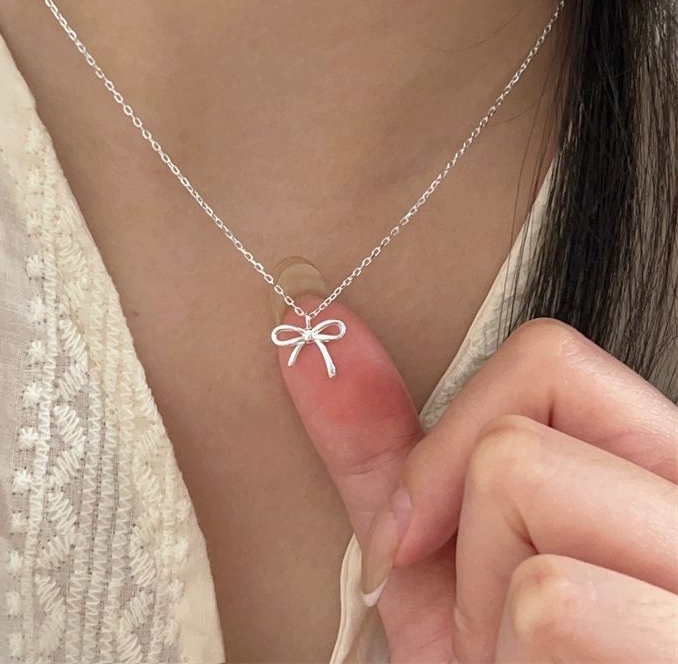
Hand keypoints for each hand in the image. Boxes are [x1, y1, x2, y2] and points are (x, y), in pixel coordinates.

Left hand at [276, 299, 677, 662]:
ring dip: (483, 602)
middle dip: (464, 535)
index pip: (549, 358)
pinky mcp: (677, 642)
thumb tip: (309, 322)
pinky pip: (551, 599)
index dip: (456, 435)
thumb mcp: (430, 552)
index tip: (414, 529)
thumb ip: (379, 441)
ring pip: (524, 488)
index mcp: (645, 465)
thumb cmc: (492, 661)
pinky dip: (510, 653)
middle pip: (515, 436)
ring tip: (519, 653)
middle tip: (490, 612)